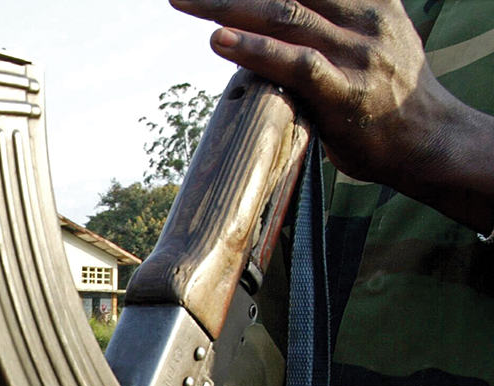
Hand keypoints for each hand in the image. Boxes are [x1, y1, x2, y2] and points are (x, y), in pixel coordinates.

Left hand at [170, 0, 484, 203]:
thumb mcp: (370, 43)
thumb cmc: (388, 96)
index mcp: (368, 1)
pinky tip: (221, 41)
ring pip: (285, 16)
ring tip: (186, 1)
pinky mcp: (346, 92)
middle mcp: (363, 18)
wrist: (431, 140)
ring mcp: (356, 54)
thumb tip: (269, 23)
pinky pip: (296, 64)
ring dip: (229, 6)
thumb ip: (329, 27)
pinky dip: (256, 49)